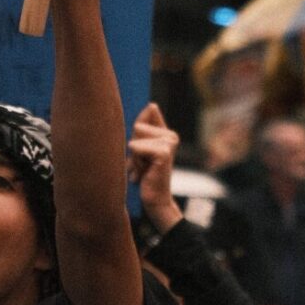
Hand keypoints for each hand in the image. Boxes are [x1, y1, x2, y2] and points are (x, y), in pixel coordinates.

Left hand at [127, 102, 182, 233]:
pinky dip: (135, 162)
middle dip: (133, 147)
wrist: (155, 200)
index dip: (138, 126)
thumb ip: (142, 128)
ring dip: (133, 157)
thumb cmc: (144, 175)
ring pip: (135, 138)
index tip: (139, 135)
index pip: (147, 112)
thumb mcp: (140, 149)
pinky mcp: (164, 153)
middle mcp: (171, 135)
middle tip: (141, 164)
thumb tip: (151, 104)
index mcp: (166, 132)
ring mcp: (169, 143)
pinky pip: (136, 147)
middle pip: (137, 126)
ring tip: (142, 169)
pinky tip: (143, 173)